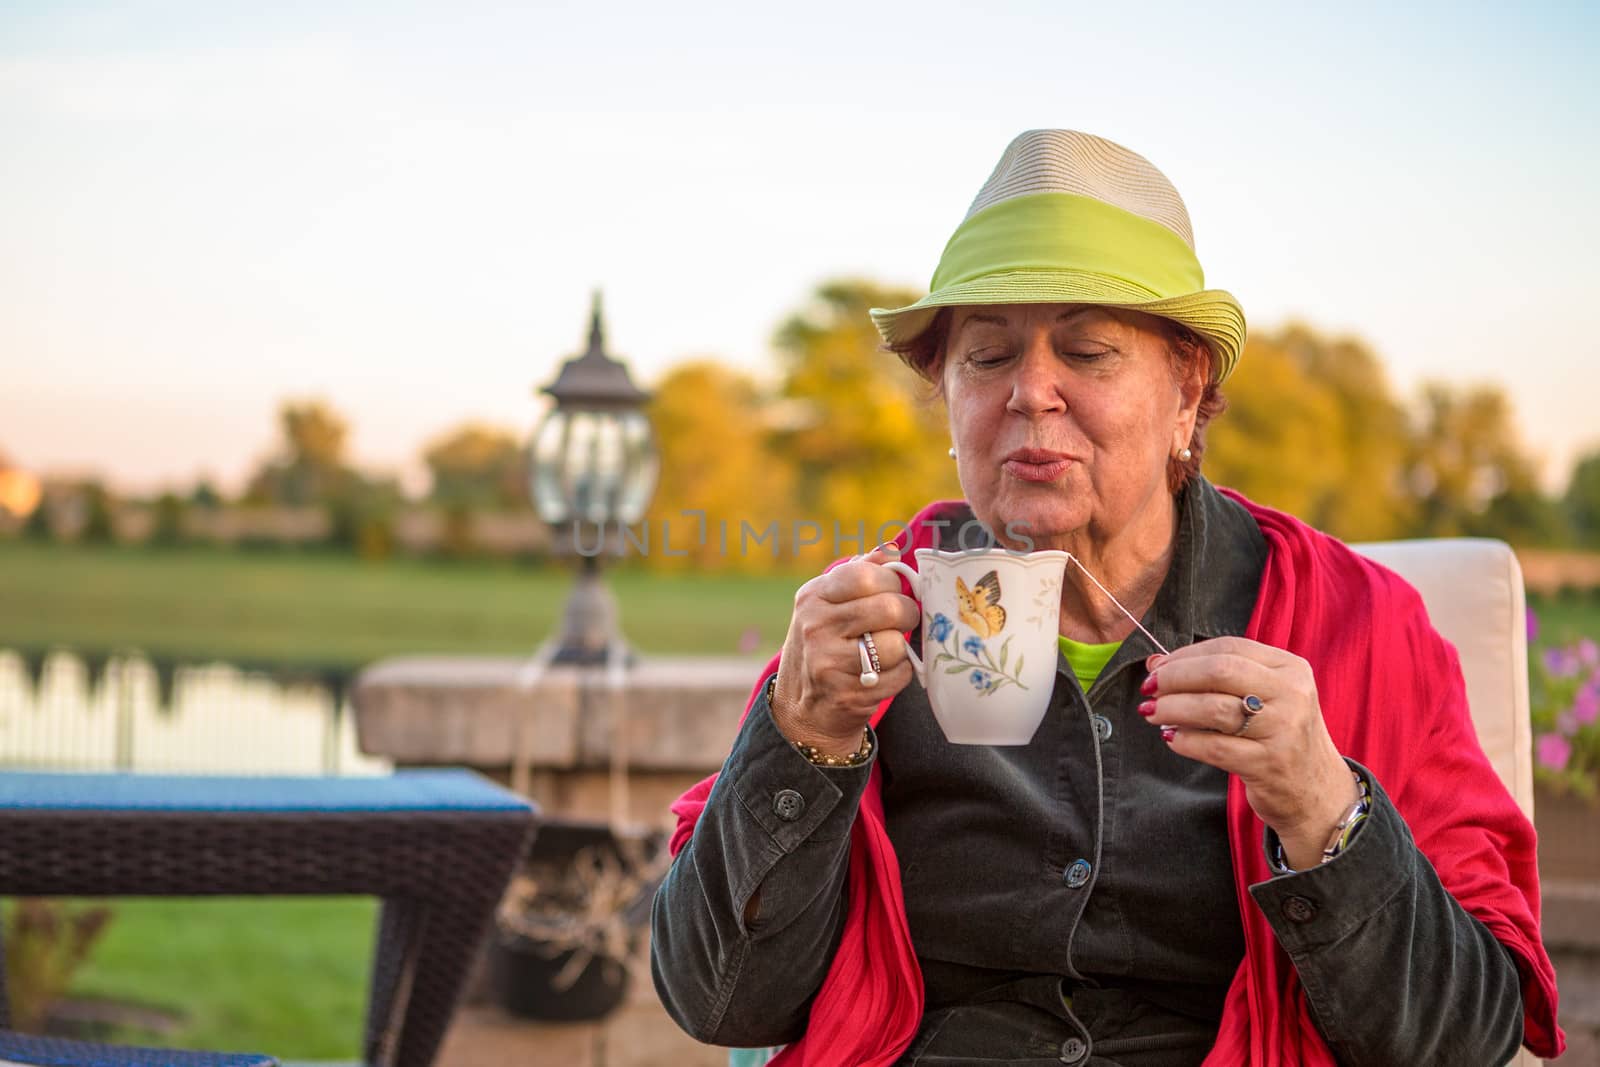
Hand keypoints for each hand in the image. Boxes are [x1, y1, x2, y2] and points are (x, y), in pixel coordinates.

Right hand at [771, 545, 920, 755]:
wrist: (803, 707)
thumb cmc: (824, 645)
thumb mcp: (827, 605)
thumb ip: (858, 575)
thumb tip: (891, 549)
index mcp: (812, 597)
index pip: (866, 576)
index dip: (891, 582)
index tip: (894, 592)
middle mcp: (815, 627)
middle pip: (888, 608)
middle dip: (907, 614)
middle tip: (905, 620)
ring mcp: (828, 663)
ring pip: (895, 644)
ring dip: (901, 648)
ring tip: (887, 651)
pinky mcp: (847, 695)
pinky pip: (898, 676)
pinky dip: (900, 675)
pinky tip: (883, 674)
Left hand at [1141, 636, 1359, 868]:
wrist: (1317, 793)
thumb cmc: (1280, 738)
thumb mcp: (1264, 698)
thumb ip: (1217, 677)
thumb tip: (1156, 664)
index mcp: (1290, 668)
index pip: (1229, 648)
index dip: (1185, 655)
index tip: (1157, 667)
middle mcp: (1291, 694)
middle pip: (1220, 671)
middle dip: (1175, 677)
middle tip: (1149, 689)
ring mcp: (1283, 730)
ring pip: (1213, 708)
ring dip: (1173, 709)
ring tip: (1153, 714)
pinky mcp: (1269, 765)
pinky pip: (1214, 747)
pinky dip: (1185, 741)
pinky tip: (1171, 739)